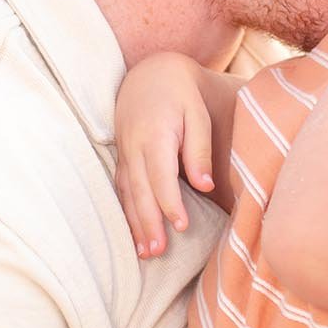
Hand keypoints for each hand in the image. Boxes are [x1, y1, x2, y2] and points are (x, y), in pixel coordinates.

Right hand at [113, 54, 213, 259]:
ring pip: (128, 194)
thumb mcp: (197, 115)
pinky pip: (122, 189)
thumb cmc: (180, 95)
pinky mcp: (122, 158)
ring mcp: (124, 153)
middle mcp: (134, 147)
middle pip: (140, 191)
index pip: (160, 176)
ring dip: (135, 224)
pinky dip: (126, 212)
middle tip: (158, 251)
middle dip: (149, 223)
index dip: (169, 203)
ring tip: (146, 252)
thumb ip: (200, 150)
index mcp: (155, 135)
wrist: (150, 74)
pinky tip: (134, 232)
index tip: (181, 226)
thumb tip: (205, 186)